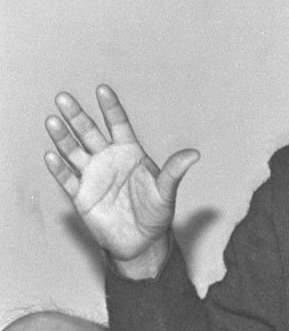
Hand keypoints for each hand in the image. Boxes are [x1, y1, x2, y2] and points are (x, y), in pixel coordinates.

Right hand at [44, 85, 199, 277]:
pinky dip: (58, 168)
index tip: (102, 89)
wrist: (142, 241)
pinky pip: (67, 179)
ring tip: (52, 120)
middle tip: (63, 97)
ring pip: (74, 151)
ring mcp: (94, 176)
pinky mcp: (82, 196)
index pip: (118, 124)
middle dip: (77, 115)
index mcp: (131, 152)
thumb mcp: (167, 191)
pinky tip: (51, 154)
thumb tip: (195, 154)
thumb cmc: (157, 212)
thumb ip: (175, 171)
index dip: (110, 107)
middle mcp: (109, 160)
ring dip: (63, 137)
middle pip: (90, 132)